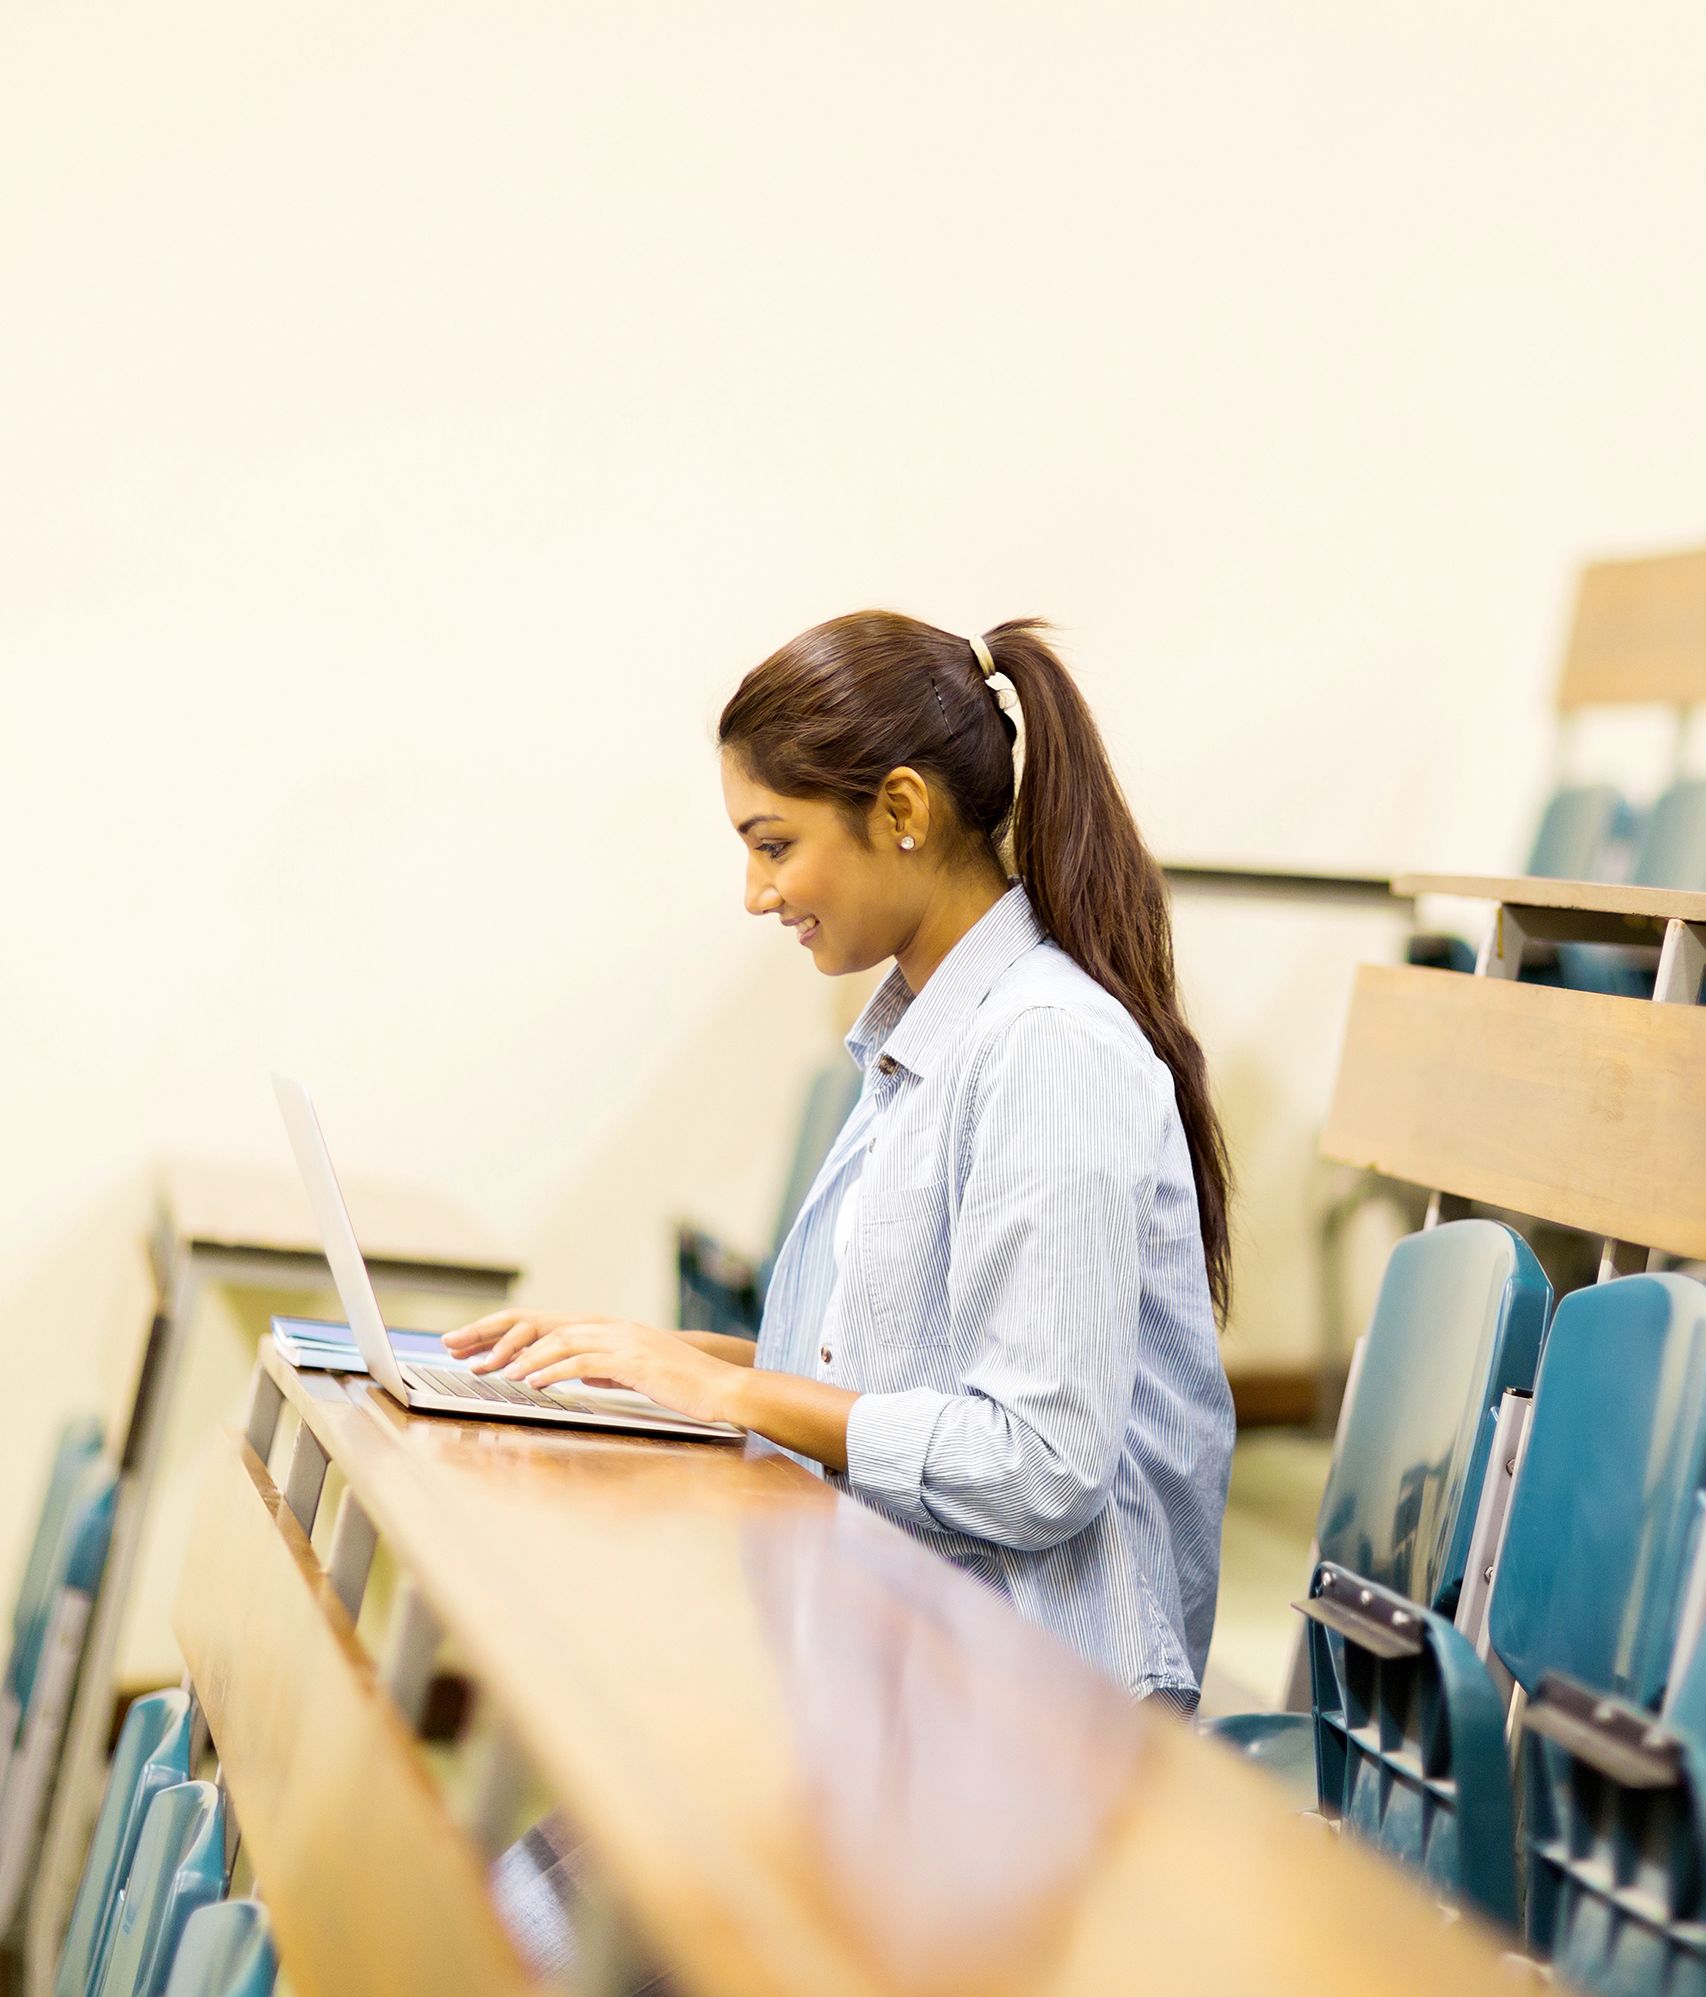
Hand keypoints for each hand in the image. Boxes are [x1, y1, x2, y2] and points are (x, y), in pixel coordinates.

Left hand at [443, 1311, 743, 1428]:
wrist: (724, 1389)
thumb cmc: (686, 1388)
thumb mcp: (640, 1375)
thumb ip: (610, 1369)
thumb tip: (583, 1374)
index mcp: (613, 1330)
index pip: (549, 1324)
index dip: (508, 1332)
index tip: (473, 1343)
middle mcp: (613, 1328)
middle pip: (543, 1325)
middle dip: (497, 1336)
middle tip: (460, 1349)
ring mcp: (623, 1341)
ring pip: (559, 1341)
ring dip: (521, 1357)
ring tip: (492, 1373)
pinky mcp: (632, 1361)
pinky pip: (582, 1362)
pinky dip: (552, 1371)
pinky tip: (531, 1383)